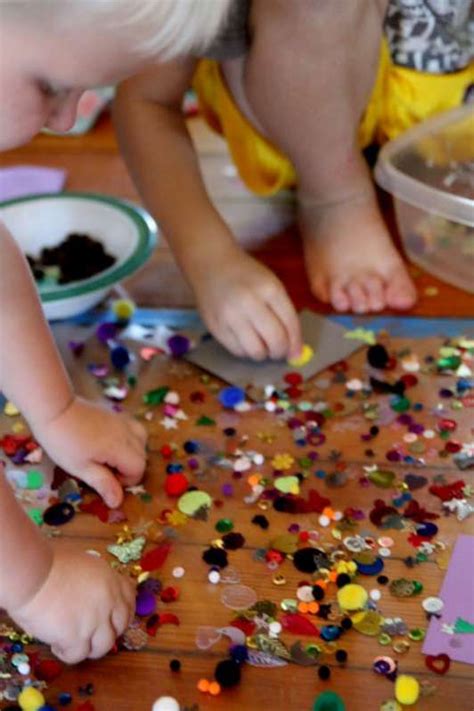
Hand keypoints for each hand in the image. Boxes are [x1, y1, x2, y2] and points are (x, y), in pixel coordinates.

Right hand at [10, 548, 134, 663]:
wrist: (32, 574)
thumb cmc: (48, 562)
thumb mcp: (81, 562)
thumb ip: (92, 578)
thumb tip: (89, 590)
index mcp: (109, 578)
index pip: (130, 597)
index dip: (124, 610)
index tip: (115, 618)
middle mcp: (108, 600)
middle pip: (121, 625)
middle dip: (110, 632)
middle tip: (93, 634)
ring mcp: (95, 621)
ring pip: (104, 645)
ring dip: (90, 647)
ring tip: (73, 642)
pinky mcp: (77, 638)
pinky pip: (78, 655)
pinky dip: (67, 653)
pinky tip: (56, 645)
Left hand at [33, 396, 146, 507]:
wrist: (55, 409)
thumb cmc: (64, 442)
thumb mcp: (80, 468)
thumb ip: (103, 483)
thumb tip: (118, 502)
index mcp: (119, 448)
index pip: (139, 469)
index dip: (127, 480)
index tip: (107, 480)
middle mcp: (127, 433)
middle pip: (143, 455)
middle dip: (130, 468)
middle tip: (106, 470)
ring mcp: (123, 421)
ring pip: (142, 440)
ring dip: (132, 452)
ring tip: (112, 457)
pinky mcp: (117, 414)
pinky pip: (134, 428)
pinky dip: (130, 439)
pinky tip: (111, 442)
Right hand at [192, 247, 301, 360]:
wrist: (211, 264)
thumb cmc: (245, 275)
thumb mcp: (271, 284)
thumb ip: (284, 313)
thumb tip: (294, 349)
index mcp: (269, 289)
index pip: (290, 324)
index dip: (296, 343)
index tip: (296, 352)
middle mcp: (249, 302)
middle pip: (275, 340)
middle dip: (281, 351)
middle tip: (279, 351)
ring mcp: (230, 316)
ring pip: (256, 351)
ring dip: (263, 354)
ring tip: (262, 346)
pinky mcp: (215, 327)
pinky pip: (237, 351)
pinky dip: (246, 351)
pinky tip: (246, 341)